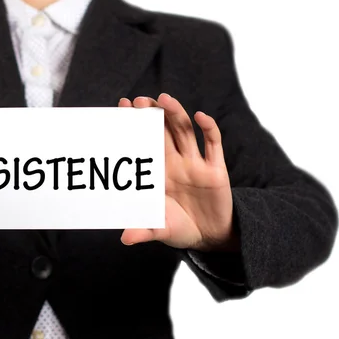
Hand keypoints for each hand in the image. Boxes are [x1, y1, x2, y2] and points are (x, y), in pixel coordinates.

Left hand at [118, 94, 237, 251]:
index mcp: (158, 172)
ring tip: (163, 99)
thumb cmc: (179, 229)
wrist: (209, 237)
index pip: (144, 142)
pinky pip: (213, 145)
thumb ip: (143, 231)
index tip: (122, 106)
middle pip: (162, 131)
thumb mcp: (159, 230)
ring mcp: (195, 164)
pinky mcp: (215, 170)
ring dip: (175, 114)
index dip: (134, 124)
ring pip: (185, 132)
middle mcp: (175, 162)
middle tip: (139, 100)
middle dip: (151, 115)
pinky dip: (208, 129)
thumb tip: (124, 239)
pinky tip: (200, 116)